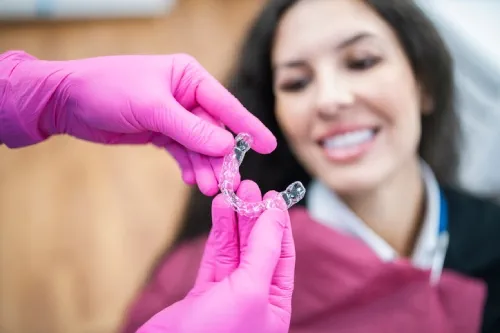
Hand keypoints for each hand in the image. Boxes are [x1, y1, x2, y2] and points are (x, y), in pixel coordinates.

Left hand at [0, 52, 275, 194]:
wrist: (67, 100)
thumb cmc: (108, 90)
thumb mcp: (153, 108)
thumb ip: (191, 130)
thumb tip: (227, 146)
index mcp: (189, 76)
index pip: (226, 105)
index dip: (248, 127)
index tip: (268, 146)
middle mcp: (187, 95)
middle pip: (215, 131)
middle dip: (221, 158)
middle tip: (227, 184)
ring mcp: (175, 115)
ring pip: (200, 146)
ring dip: (205, 167)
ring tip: (207, 189)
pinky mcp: (162, 132)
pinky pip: (183, 152)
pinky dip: (189, 166)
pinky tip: (192, 180)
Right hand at [137, 180, 294, 332]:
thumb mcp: (250, 290)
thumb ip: (264, 250)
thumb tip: (276, 214)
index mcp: (275, 305)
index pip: (282, 255)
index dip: (278, 223)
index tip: (272, 195)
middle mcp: (254, 299)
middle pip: (257, 248)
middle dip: (254, 216)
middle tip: (248, 187)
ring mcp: (227, 296)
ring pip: (234, 250)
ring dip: (234, 221)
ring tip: (232, 192)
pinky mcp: (203, 294)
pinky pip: (214, 257)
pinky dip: (217, 234)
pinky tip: (219, 212)